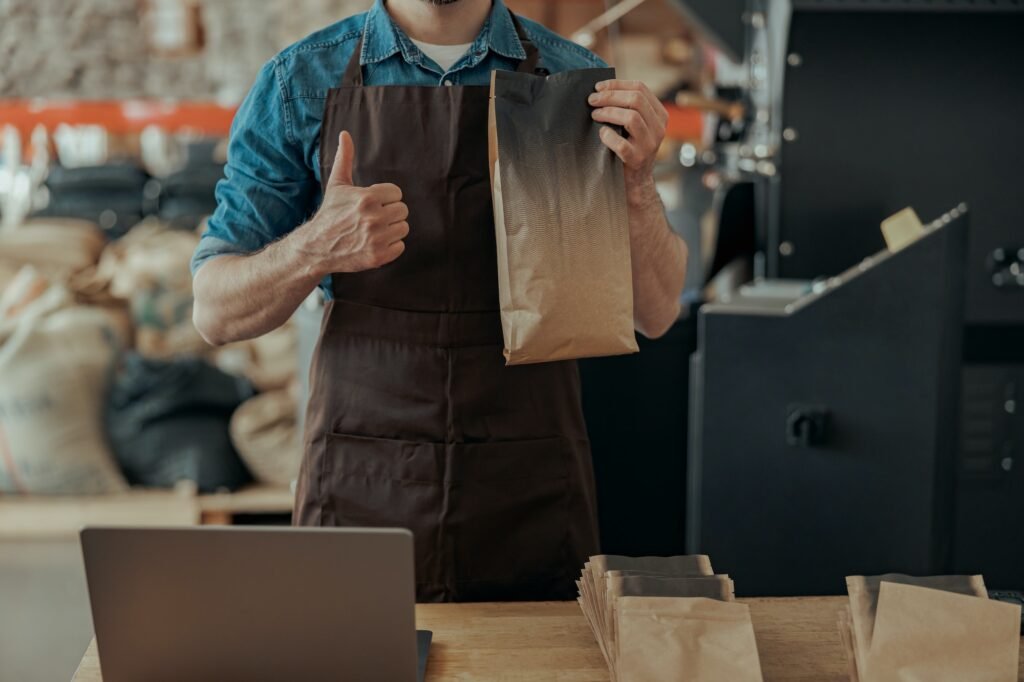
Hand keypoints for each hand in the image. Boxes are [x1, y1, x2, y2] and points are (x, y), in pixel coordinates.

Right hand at [297, 131, 408, 274]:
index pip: (397, 194)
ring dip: (392, 229)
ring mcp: (377, 238)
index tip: (372, 204)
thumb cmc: (330, 214)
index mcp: (367, 197)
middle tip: (373, 218)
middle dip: (390, 213)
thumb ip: (345, 158)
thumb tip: (345, 134)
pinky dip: (390, 246)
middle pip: (403, 210)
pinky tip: (375, 243)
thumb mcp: (337, 184)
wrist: (317, 247)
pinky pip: (400, 246)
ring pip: (403, 228)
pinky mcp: (378, 256)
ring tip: (374, 230)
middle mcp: (373, 217)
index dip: (385, 198)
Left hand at [589, 79, 667, 204]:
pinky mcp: (637, 159)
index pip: (640, 88)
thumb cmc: (629, 147)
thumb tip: (601, 88)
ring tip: (594, 115)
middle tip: (592, 100)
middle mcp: (658, 128)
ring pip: (631, 117)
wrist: (634, 180)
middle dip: (610, 97)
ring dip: (608, 113)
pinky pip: (621, 143)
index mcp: (659, 114)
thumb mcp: (635, 125)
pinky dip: (607, 136)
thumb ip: (627, 107)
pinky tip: (601, 133)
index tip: (598, 87)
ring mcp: (649, 145)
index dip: (617, 84)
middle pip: (636, 100)